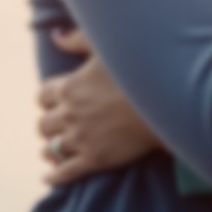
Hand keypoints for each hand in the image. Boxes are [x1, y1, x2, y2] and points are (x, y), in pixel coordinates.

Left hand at [36, 28, 163, 185]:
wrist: (168, 100)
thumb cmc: (141, 68)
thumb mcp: (107, 46)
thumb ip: (78, 39)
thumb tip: (55, 36)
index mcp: (70, 86)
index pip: (43, 97)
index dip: (49, 99)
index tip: (57, 101)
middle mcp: (70, 113)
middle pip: (44, 124)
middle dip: (50, 124)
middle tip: (60, 124)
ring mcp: (82, 138)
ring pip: (51, 149)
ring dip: (52, 147)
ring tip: (57, 148)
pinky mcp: (95, 159)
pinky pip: (64, 172)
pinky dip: (54, 175)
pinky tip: (51, 176)